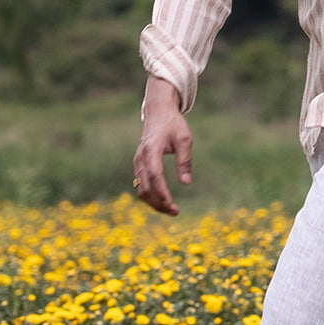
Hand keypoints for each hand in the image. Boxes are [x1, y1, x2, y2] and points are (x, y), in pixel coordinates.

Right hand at [133, 80, 192, 214]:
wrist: (158, 112)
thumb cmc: (173, 124)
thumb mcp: (184, 138)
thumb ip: (185, 160)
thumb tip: (186, 182)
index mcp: (151, 149)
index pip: (154, 176)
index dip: (162, 192)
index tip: (172, 205)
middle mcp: (141, 157)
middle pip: (145, 187)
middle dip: (159, 203)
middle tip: (175, 212)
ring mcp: (137, 161)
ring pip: (141, 189)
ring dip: (154, 202)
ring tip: (171, 209)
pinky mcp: (138, 164)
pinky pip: (141, 185)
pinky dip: (150, 196)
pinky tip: (162, 201)